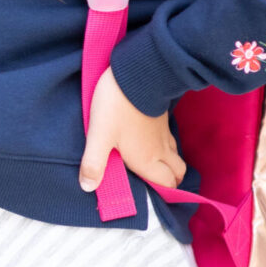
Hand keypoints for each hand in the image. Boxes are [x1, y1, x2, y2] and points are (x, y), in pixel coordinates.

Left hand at [79, 68, 186, 192]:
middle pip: (177, 173)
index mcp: (147, 160)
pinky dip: (166, 145)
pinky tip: (151, 140)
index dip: (164, 193)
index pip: (167, 185)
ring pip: (175, 154)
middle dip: (170, 181)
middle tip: (154, 182)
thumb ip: (93, 163)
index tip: (152, 195)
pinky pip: (170, 138)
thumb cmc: (117, 107)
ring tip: (154, 164)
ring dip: (169, 162)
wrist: (137, 72)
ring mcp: (164, 133)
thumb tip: (88, 187)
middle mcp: (160, 150)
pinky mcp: (163, 117)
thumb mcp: (99, 136)